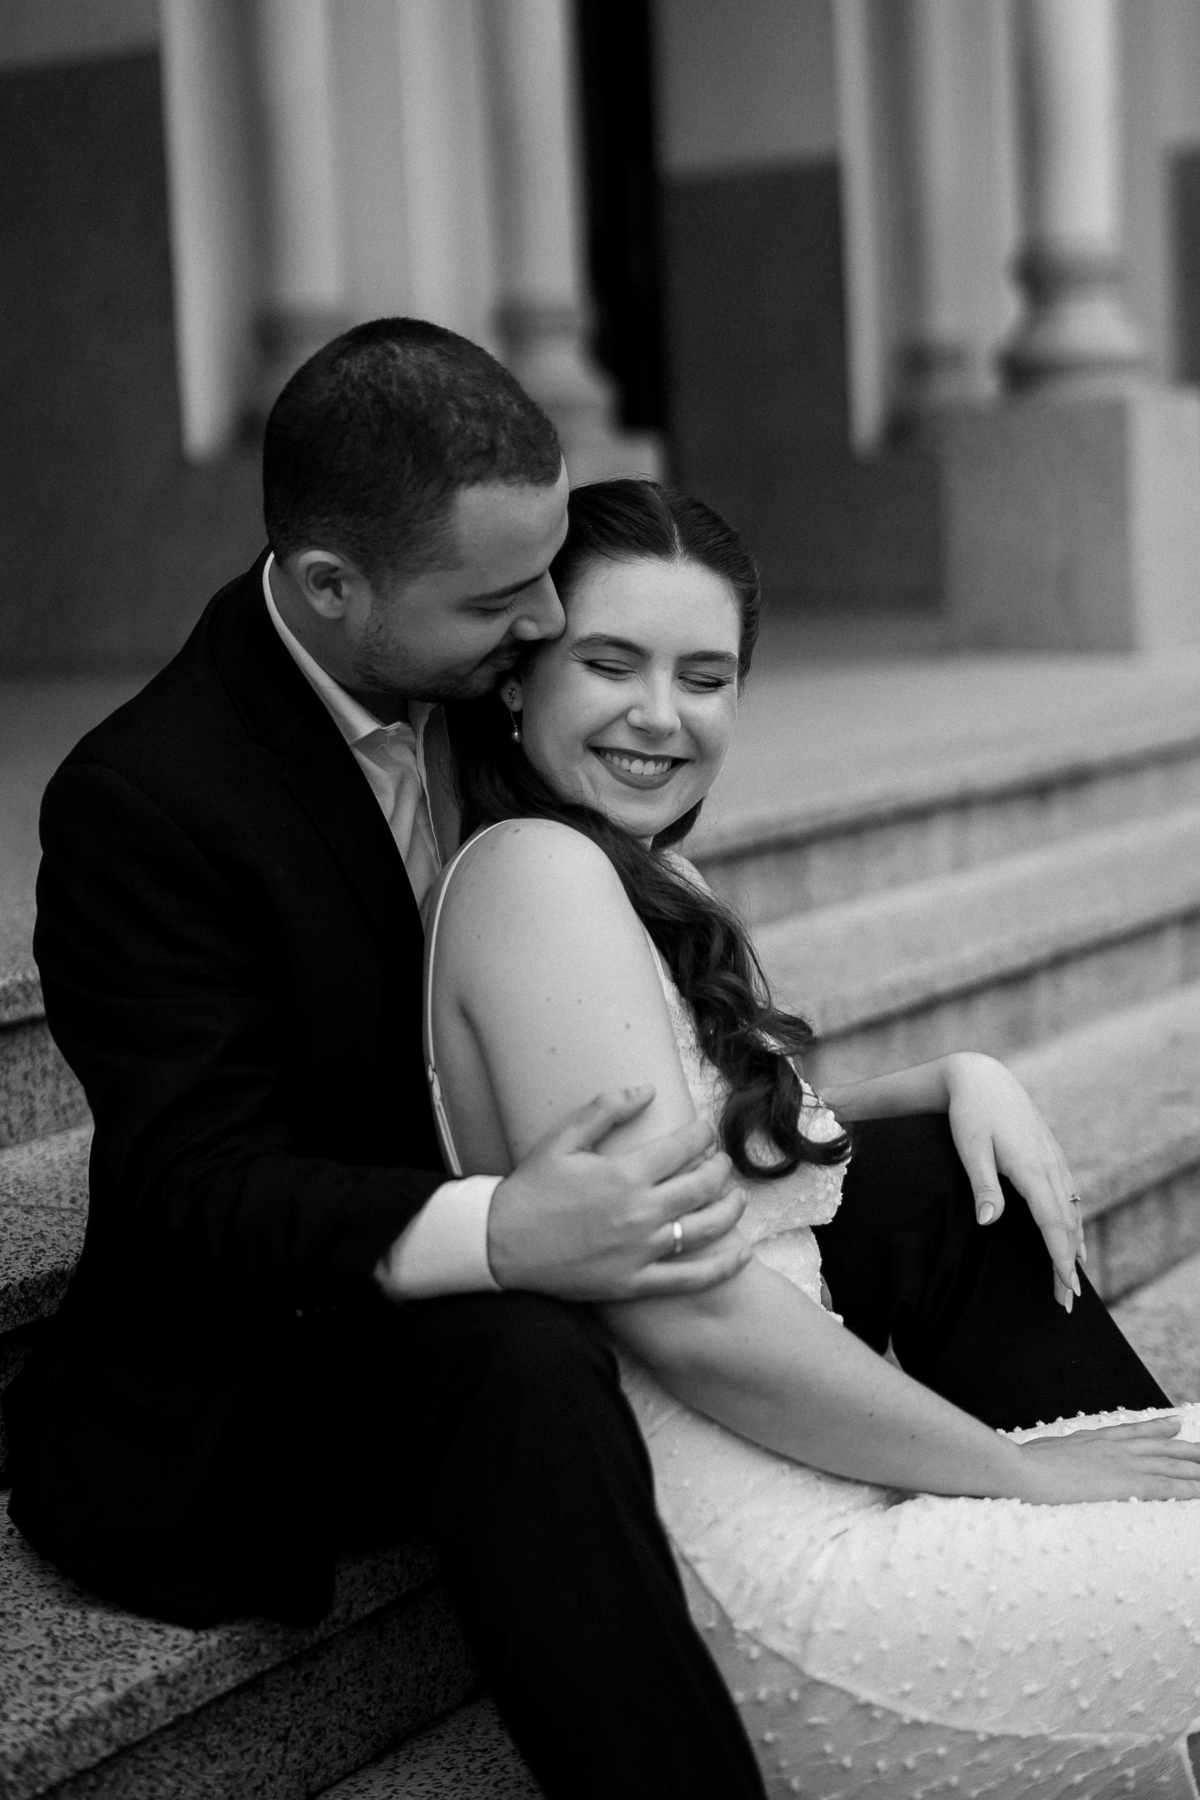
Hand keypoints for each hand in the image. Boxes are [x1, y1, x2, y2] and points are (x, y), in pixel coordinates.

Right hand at [487, 1086, 749, 1300]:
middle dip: (720, 1169)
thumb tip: (648, 1089)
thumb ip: (606, 1110)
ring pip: (706, 1229)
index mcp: (624, 1174)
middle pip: (703, 1186)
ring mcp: (640, 1251)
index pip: (683, 1148)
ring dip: (730, 1209)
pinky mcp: (635, 1282)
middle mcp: (639, 1213)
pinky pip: (690, 1278)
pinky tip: (742, 1253)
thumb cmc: (531, 1189)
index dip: (702, 1134)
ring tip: (737, 1198)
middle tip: (722, 1162)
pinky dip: (722, 1267)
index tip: (706, 1130)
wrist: (501, 1245)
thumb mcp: (561, 1138)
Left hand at [944, 1052, 1083, 1309]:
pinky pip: (1069, 1196)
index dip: (1059, 1260)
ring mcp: (1053, 1160)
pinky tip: (1073, 1237)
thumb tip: (990, 1222)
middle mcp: (1050, 1166)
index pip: (1052, 1224)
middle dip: (1068, 1265)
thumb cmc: (970, 1113)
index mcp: (1032, 1169)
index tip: (1065, 1289)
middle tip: (1067, 1301)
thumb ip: (982, 1185)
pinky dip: (1073, 1222)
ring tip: (1073, 1280)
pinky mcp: (1050, 1155)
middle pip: (1067, 1225)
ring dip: (1074, 1247)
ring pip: (1072, 1211)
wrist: (982, 1077)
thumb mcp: (970, 1147)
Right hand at [1015, 1415, 1199, 1502]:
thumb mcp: (1039, 1456)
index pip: (1132, 1432)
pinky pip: (1169, 1486)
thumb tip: (1044, 1459)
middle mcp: (1113, 1448)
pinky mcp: (1129, 1484)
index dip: (1156, 1428)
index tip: (1174, 1423)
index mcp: (1092, 1440)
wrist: (1018, 1470)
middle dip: (1186, 1448)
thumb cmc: (1019, 1466)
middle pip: (1160, 1446)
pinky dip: (1189, 1488)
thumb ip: (1053, 1457)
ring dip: (1196, 1468)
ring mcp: (1123, 1464)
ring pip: (1171, 1464)